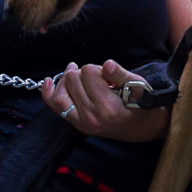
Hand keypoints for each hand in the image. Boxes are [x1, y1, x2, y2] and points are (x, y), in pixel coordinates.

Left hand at [40, 61, 169, 141]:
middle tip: (98, 78)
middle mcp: (91, 116)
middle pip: (73, 79)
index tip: (108, 75)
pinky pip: (55, 106)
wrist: (142, 127)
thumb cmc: (141, 103)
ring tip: (78, 75)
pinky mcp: (77, 124)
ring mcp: (82, 122)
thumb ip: (120, 75)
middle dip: (84, 72)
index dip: (97, 68)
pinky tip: (48, 81)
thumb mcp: (137, 85)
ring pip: (60, 91)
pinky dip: (49, 92)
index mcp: (107, 107)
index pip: (88, 72)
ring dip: (67, 79)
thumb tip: (107, 64)